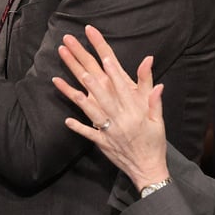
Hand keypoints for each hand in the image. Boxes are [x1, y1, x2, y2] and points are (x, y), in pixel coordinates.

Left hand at [52, 25, 169, 189]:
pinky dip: (77, 126)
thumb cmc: (153, 139)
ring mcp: (108, 128)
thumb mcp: (157, 116)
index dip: (108, 62)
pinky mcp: (101, 141)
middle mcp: (119, 115)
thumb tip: (149, 63)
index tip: (98, 46)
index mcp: (133, 106)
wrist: (149, 168)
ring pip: (88, 106)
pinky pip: (87, 133)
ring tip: (58, 76)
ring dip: (73, 91)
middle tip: (67, 45)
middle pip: (97, 86)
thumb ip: (151, 92)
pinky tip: (66, 119)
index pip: (118, 79)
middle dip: (81, 65)